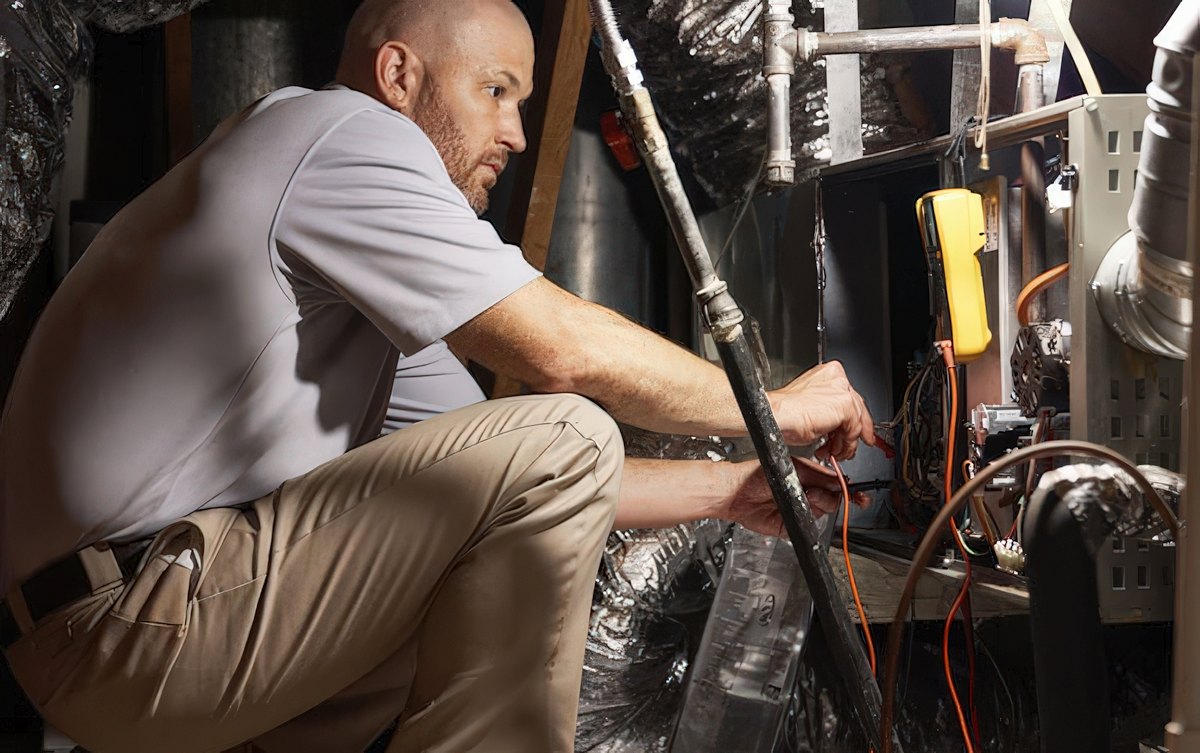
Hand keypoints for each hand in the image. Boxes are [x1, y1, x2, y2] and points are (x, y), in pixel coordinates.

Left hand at [719, 457, 869, 537]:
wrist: (737, 492)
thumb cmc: (758, 474)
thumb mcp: (793, 468)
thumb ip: (818, 475)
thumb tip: (838, 480)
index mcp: (811, 478)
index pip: (836, 486)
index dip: (850, 491)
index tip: (859, 496)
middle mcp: (807, 495)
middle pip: (833, 502)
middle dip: (829, 497)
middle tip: (813, 492)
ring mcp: (800, 511)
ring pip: (821, 514)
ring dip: (815, 505)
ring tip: (801, 496)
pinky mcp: (791, 526)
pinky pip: (806, 528)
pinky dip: (804, 521)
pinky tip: (796, 510)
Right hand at [768, 361, 875, 459]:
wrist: (776, 415)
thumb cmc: (785, 411)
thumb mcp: (812, 405)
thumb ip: (830, 410)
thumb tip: (841, 426)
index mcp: (829, 373)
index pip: (850, 397)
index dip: (855, 419)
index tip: (858, 433)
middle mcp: (838, 377)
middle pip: (857, 408)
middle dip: (853, 433)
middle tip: (849, 448)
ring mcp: (842, 390)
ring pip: (857, 421)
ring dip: (846, 442)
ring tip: (833, 452)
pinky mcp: (844, 405)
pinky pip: (853, 430)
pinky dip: (845, 444)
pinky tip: (833, 450)